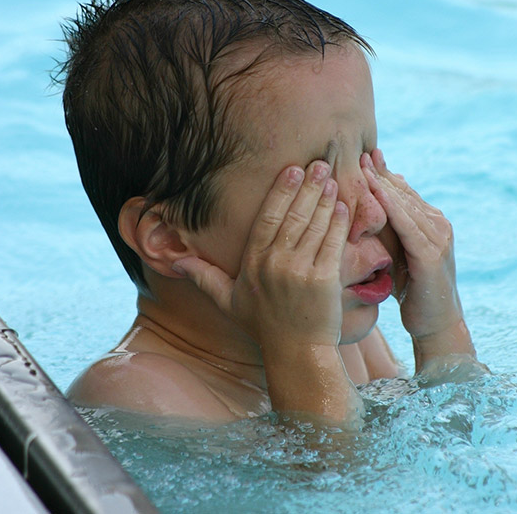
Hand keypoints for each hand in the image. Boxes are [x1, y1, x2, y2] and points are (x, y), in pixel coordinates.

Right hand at [172, 161, 349, 351]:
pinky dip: (338, 223)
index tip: (292, 170)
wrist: (296, 353)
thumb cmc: (263, 325)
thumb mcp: (227, 301)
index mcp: (252, 263)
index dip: (281, 191)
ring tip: (332, 178)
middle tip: (319, 163)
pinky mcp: (324, 281)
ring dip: (324, 199)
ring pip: (313, 226)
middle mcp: (274, 264)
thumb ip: (202, 277)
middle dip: (307, 187)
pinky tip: (343, 206)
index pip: (267, 219)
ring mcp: (300, 272)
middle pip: (292, 216)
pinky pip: (332, 244)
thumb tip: (174, 261)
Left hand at [361, 149, 464, 342]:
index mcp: (429, 221)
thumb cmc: (411, 290)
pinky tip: (376, 193)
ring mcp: (438, 237)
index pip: (401, 191)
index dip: (381, 172)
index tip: (360, 154)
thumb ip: (386, 230)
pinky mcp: (432, 253)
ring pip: (405, 203)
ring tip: (361, 164)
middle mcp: (438, 223)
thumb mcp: (396, 253)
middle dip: (379, 172)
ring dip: (382, 183)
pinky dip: (391, 207)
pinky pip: (408, 225)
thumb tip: (361, 209)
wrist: (436, 324)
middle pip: (402, 192)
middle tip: (357, 151)